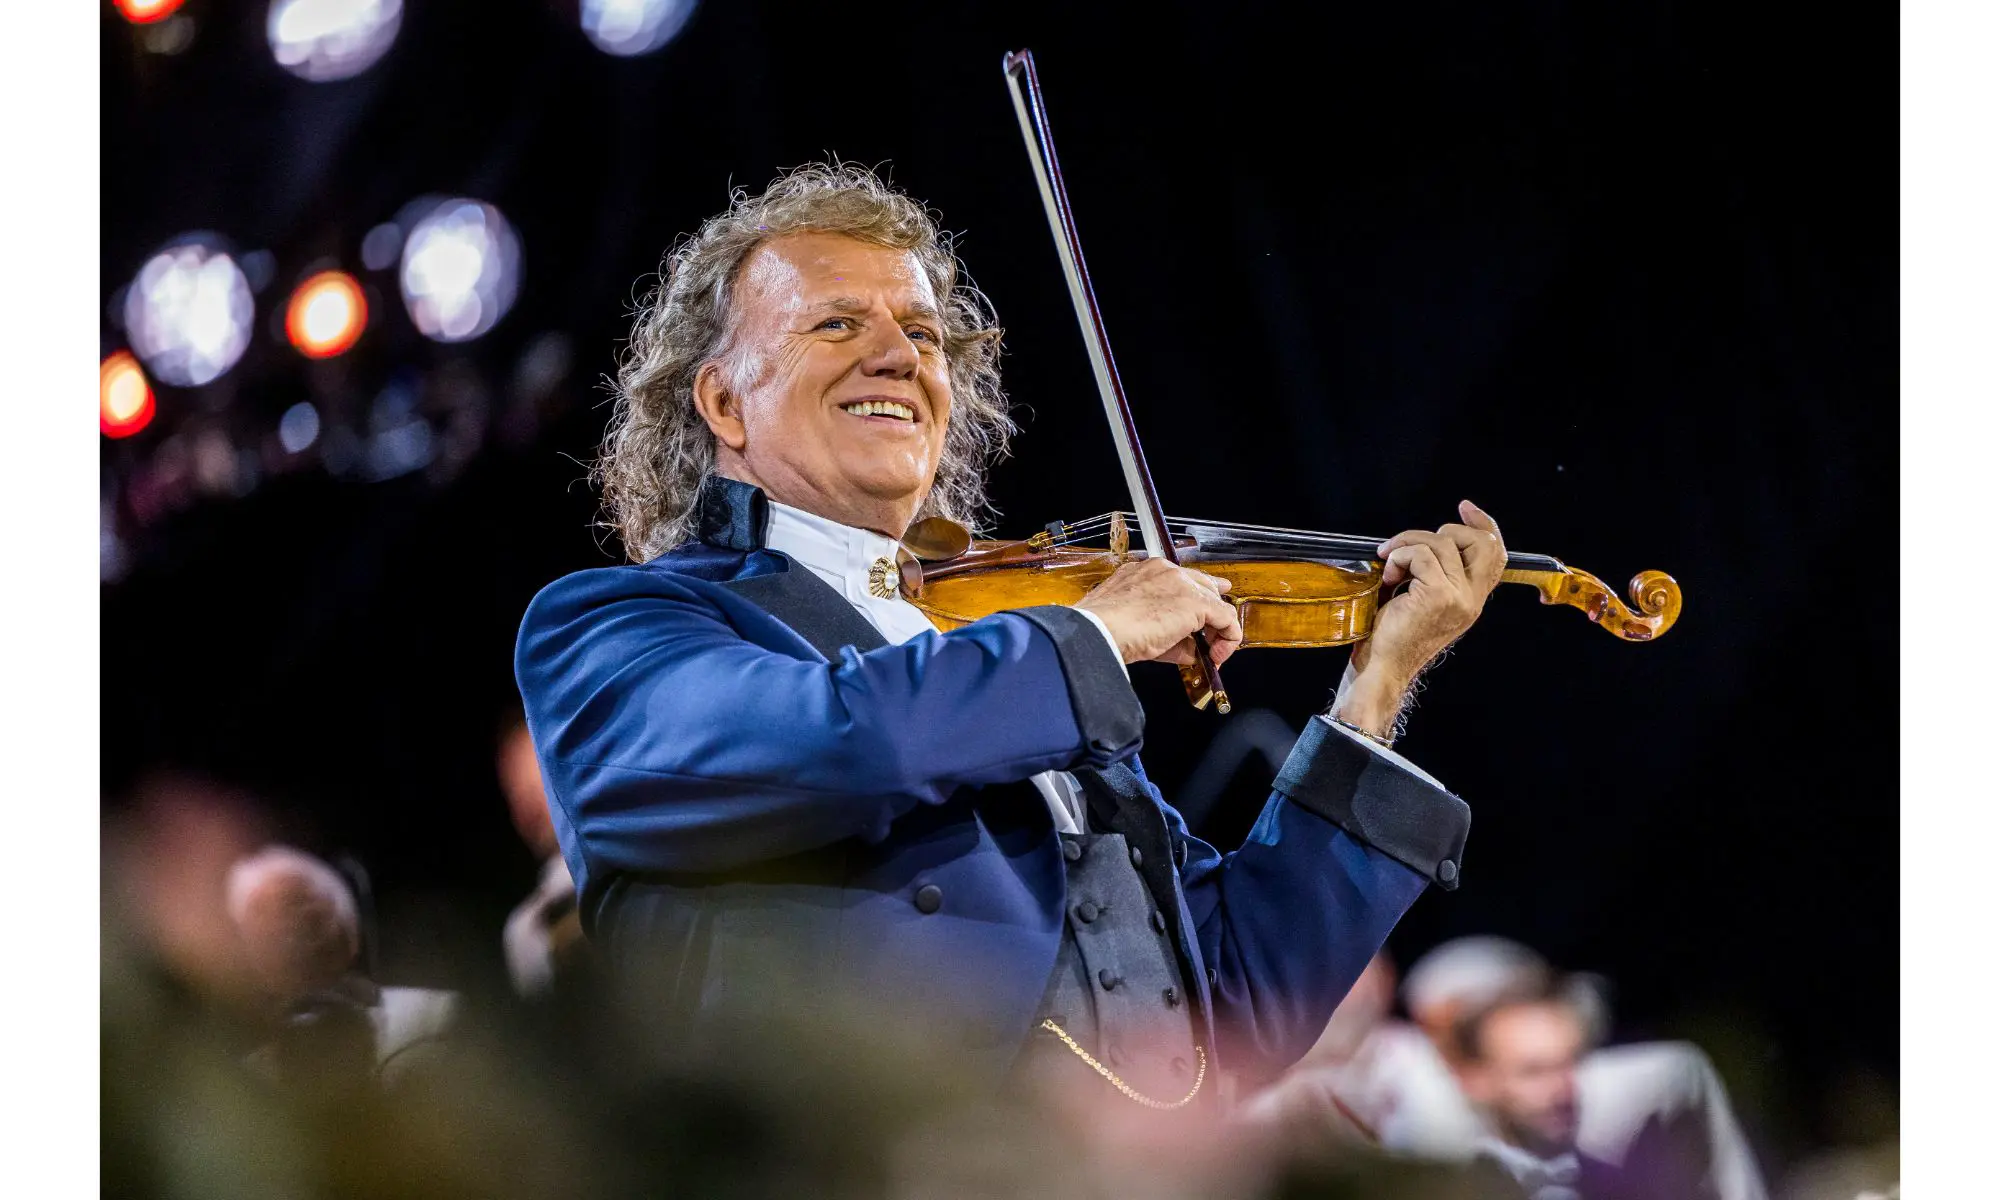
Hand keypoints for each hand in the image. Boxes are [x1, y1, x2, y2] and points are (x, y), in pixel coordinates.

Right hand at [1074, 558, 1243, 666]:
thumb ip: (1165, 633)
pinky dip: (1227, 640)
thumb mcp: (1135, 625)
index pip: (1181, 581)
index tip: (1200, 621)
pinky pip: (1226, 618)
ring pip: (1215, 602)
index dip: (1196, 601)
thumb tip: (1188, 650)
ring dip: (1216, 630)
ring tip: (1211, 654)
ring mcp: (1182, 583)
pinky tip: (1216, 656)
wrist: (1098, 630)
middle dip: (1211, 615)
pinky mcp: (1196, 602)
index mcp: (1145, 572)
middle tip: (1210, 642)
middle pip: (1203, 587)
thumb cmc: (1104, 628)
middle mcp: (1165, 571)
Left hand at [1340, 500, 1505, 734]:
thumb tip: (1423, 541)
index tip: (1466, 508)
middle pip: (1483, 542)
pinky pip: (1420, 555)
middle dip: (1449, 529)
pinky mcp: (1438, 596)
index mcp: (1472, 600)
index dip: (1485, 525)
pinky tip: (1387, 575)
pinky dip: (1398, 556)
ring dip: (1407, 544)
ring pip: (1441, 542)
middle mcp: (1472, 599)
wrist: (1382, 669)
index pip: (1496, 555)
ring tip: (1389, 565)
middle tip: (1413, 543)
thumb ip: (1434, 575)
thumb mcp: (1422, 602)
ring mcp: (1458, 597)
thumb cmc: (1391, 638)